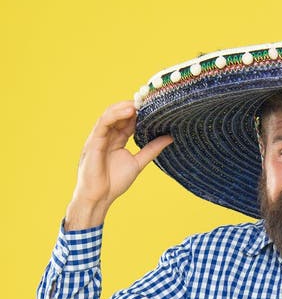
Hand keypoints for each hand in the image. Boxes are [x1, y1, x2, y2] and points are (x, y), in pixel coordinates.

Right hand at [65, 101, 172, 229]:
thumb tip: (169, 137)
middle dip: (133, 107)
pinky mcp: (93, 141)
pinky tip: (129, 111)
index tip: (155, 106)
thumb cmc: (114, 182)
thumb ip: (152, 149)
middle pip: (119, 115)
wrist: (99, 197)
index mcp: (116, 140)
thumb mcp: (138, 163)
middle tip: (149, 100)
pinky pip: (104, 123)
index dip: (140, 113)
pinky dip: (115, 115)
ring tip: (139, 104)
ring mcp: (99, 137)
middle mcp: (107, 136)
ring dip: (124, 107)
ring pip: (110, 115)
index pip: (128, 121)